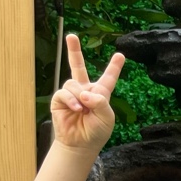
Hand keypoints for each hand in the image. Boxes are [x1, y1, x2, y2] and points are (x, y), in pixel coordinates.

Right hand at [50, 35, 124, 153]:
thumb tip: (85, 93)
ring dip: (79, 96)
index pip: (108, 78)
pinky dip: (71, 100)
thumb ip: (100, 102)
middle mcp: (85, 90)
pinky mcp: (60, 100)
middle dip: (73, 50)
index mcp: (101, 94)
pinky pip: (64, 93)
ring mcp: (72, 94)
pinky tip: (77, 109)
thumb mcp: (106, 117)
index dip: (114, 67)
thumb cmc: (96, 132)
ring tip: (83, 110)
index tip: (120, 55)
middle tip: (71, 36)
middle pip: (78, 66)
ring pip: (73, 84)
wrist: (80, 144)